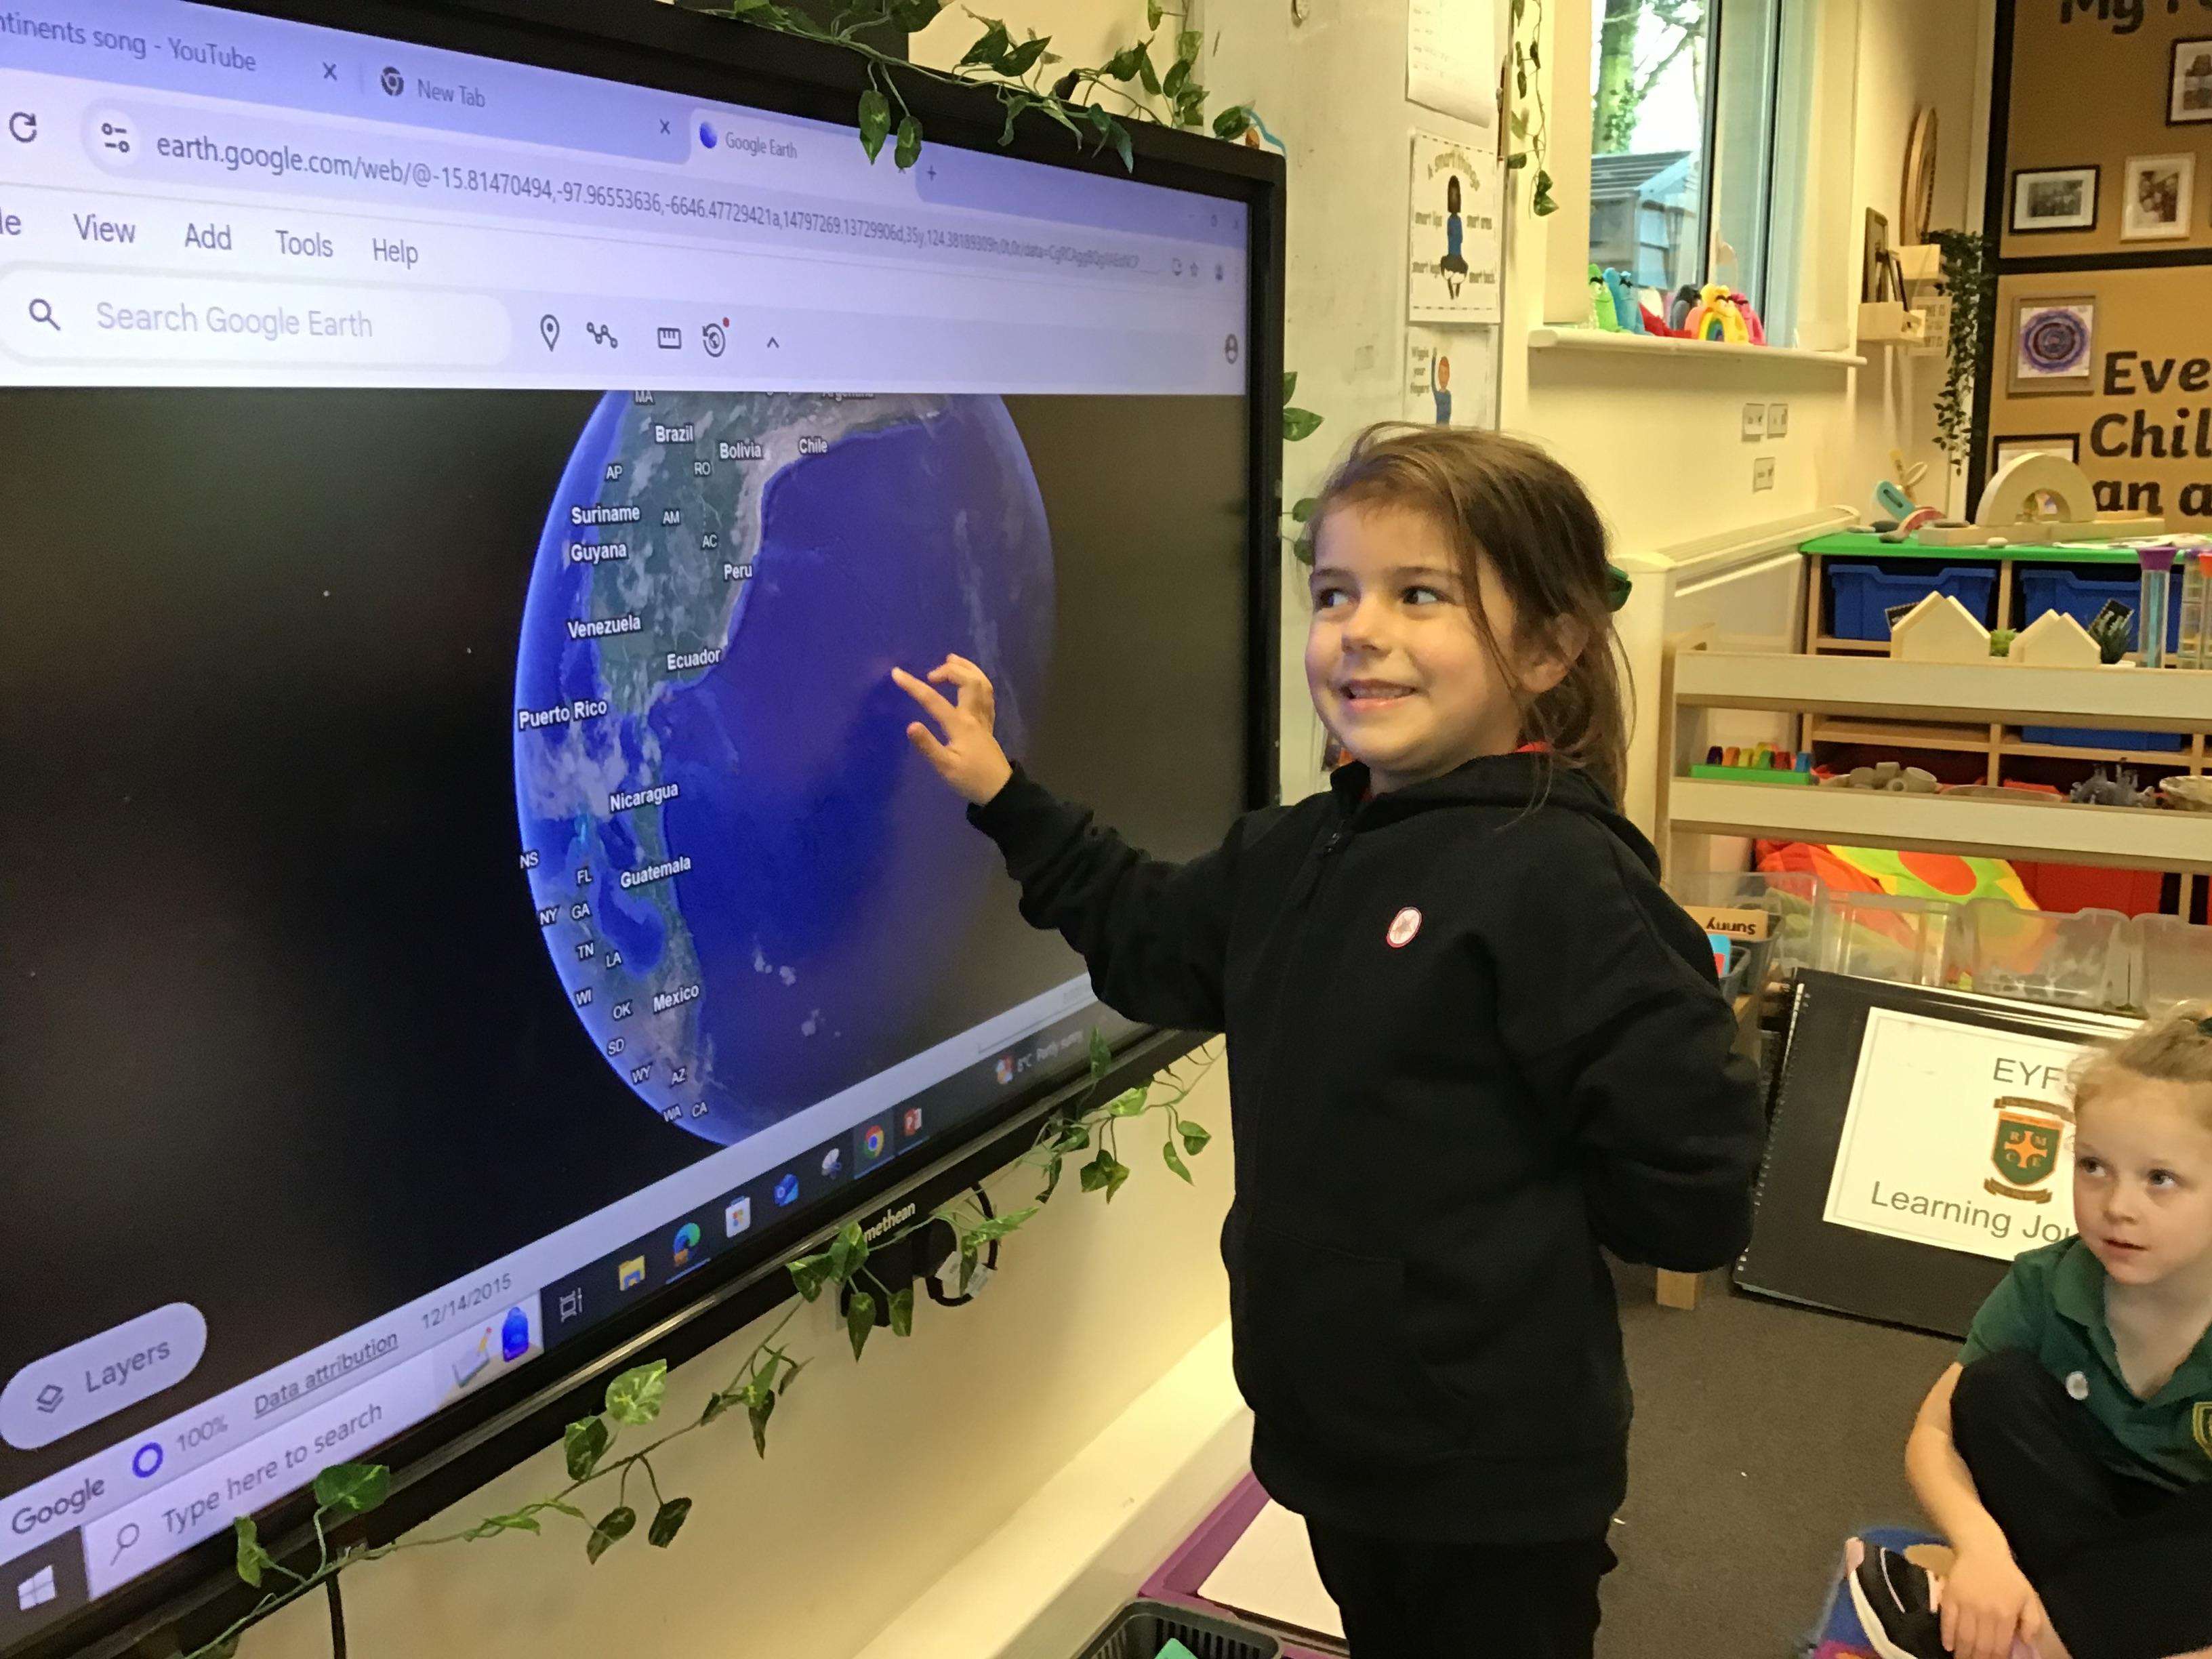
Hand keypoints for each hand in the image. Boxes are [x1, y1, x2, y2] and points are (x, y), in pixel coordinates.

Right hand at [893, 655, 1013, 805]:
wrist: (999, 791)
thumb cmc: (970, 780)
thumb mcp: (945, 768)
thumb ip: (927, 746)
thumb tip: (910, 725)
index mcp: (961, 725)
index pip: (934, 700)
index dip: (914, 685)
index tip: (896, 674)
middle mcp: (974, 716)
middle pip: (968, 681)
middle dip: (949, 671)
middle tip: (931, 674)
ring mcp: (984, 718)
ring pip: (982, 684)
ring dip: (967, 668)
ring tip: (952, 660)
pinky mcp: (989, 724)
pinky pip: (986, 694)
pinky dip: (977, 680)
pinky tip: (970, 679)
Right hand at [1937, 1545, 2042, 1658]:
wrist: (1982, 1550)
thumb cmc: (2007, 1576)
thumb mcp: (2027, 1597)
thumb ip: (2031, 1622)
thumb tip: (2024, 1643)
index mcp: (2006, 1615)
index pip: (1999, 1647)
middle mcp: (1985, 1613)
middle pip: (1980, 1646)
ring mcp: (1965, 1605)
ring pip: (1963, 1637)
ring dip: (1962, 1653)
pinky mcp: (1949, 1597)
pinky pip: (1947, 1621)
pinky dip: (1947, 1636)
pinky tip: (1948, 1646)